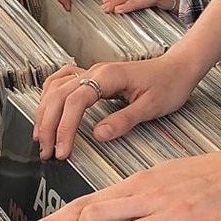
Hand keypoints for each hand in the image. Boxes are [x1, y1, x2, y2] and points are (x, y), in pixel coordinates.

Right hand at [35, 52, 199, 159]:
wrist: (178, 68)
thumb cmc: (169, 85)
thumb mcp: (151, 107)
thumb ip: (124, 120)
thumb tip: (98, 135)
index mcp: (108, 76)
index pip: (74, 101)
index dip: (64, 127)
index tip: (62, 150)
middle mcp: (95, 70)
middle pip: (58, 95)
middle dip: (48, 125)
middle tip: (47, 152)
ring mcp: (93, 72)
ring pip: (56, 88)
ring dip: (45, 113)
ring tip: (42, 138)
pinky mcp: (95, 77)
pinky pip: (63, 82)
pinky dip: (50, 97)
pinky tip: (47, 109)